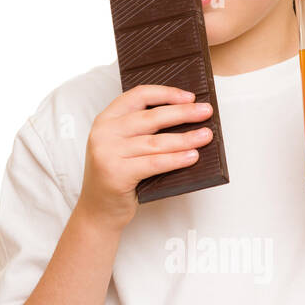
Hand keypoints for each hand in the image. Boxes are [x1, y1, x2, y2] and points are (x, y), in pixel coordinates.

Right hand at [77, 84, 213, 228]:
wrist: (98, 211)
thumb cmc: (116, 177)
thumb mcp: (121, 146)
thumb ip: (141, 131)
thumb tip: (184, 118)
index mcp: (106, 119)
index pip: (139, 95)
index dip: (166, 94)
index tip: (189, 97)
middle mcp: (104, 133)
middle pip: (151, 117)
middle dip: (183, 113)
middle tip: (206, 111)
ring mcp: (108, 153)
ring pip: (156, 142)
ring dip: (185, 138)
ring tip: (205, 136)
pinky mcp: (116, 173)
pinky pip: (154, 163)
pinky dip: (176, 160)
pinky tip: (192, 157)